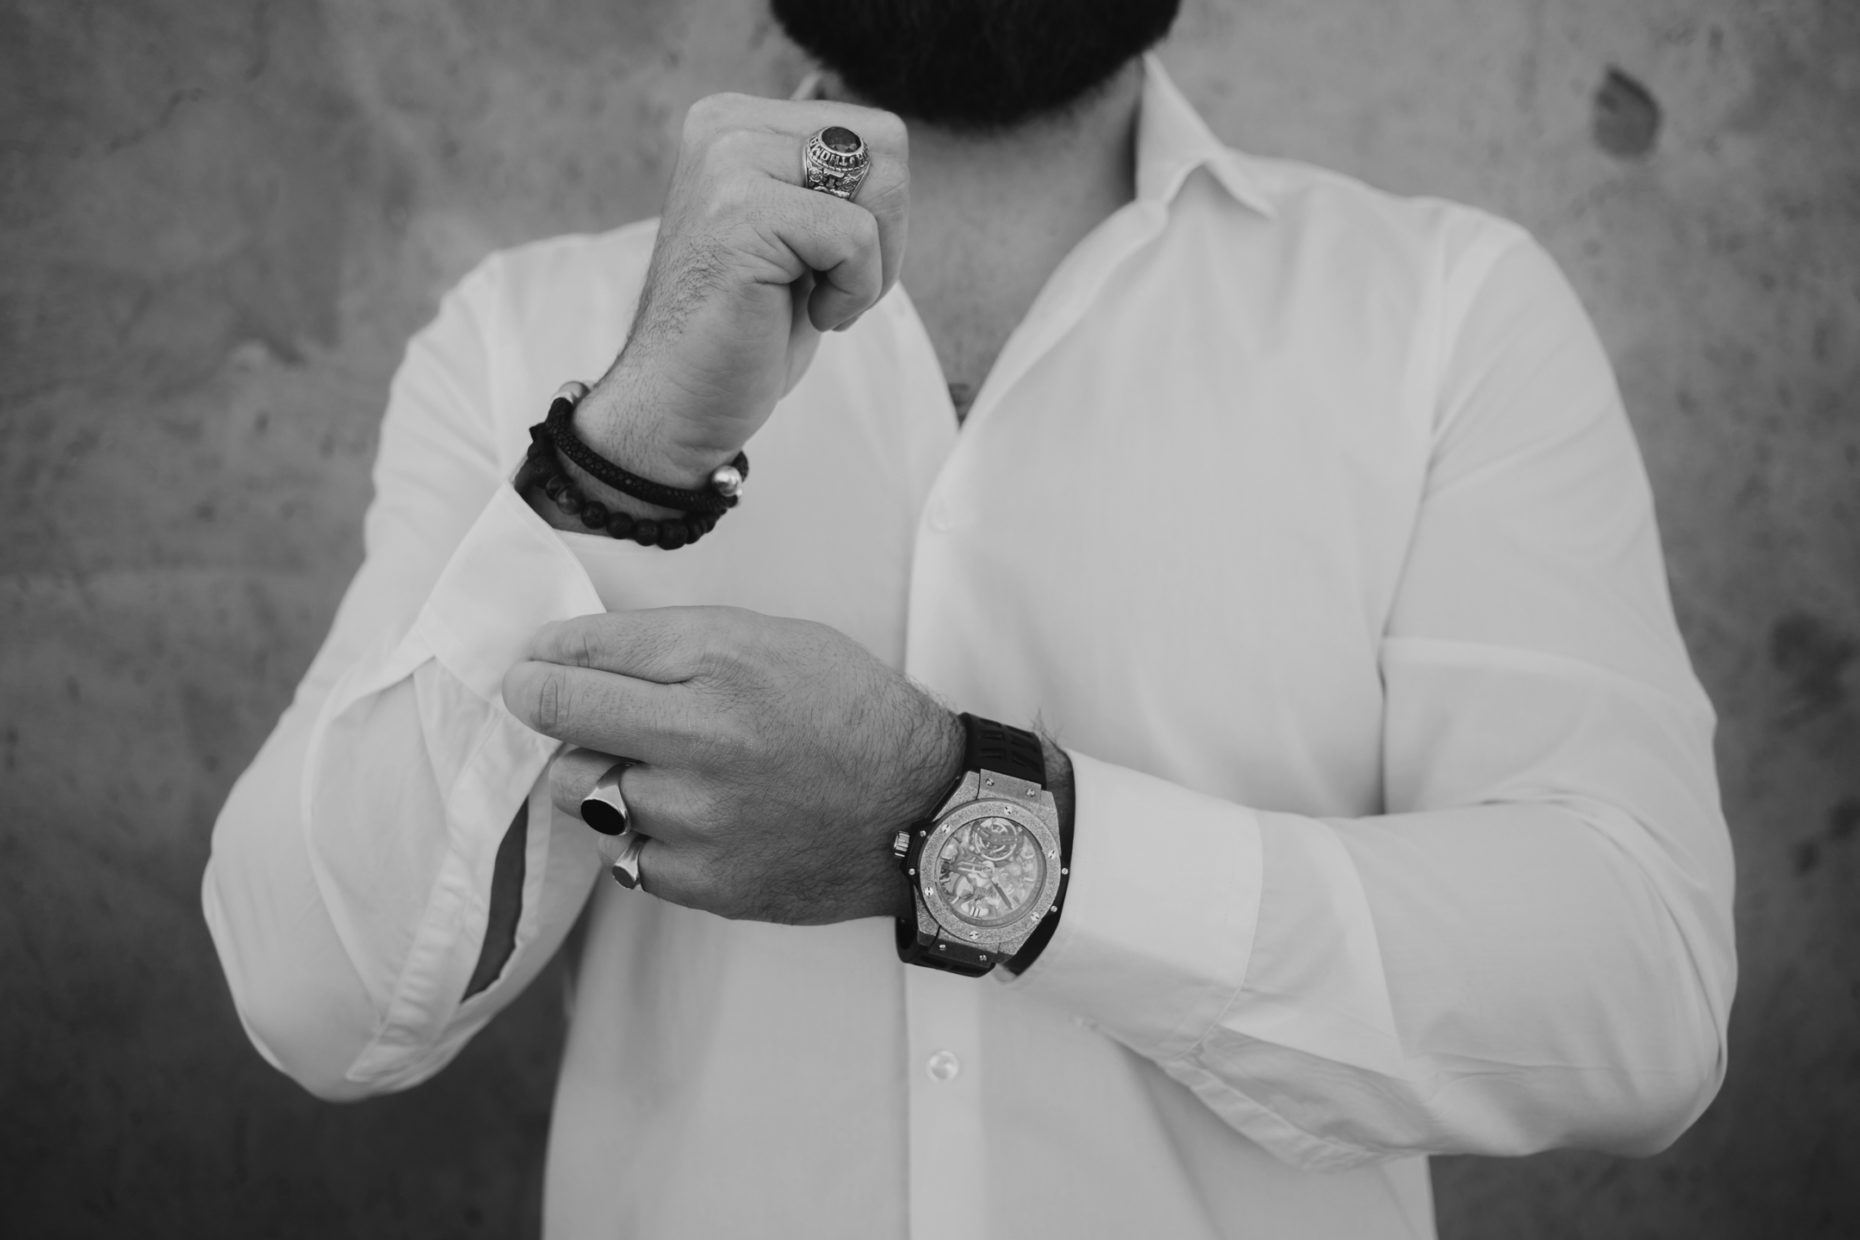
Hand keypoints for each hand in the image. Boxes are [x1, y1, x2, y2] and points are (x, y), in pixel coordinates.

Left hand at [502, 607, 961, 924]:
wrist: (922, 810)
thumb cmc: (853, 714)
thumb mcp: (778, 640)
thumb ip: (679, 644)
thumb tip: (580, 654)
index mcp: (723, 661)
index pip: (586, 649)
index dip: (545, 653)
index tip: (536, 661)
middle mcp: (703, 736)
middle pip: (560, 714)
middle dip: (539, 699)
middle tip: (540, 698)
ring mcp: (697, 815)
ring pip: (577, 789)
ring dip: (590, 771)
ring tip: (635, 765)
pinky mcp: (701, 880)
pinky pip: (619, 851)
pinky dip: (633, 831)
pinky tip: (675, 815)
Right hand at [577, 94, 910, 484]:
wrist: (680, 400)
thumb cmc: (746, 330)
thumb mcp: (800, 237)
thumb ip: (834, 182)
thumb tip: (890, 149)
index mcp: (738, 123)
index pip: (875, 132)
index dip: (880, 212)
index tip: (826, 263)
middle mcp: (727, 128)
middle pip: (886, 145)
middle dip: (886, 232)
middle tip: (830, 284)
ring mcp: (729, 163)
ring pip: (879, 187)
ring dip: (868, 265)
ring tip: (811, 297)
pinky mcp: (742, 213)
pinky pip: (857, 238)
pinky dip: (852, 292)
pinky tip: (803, 312)